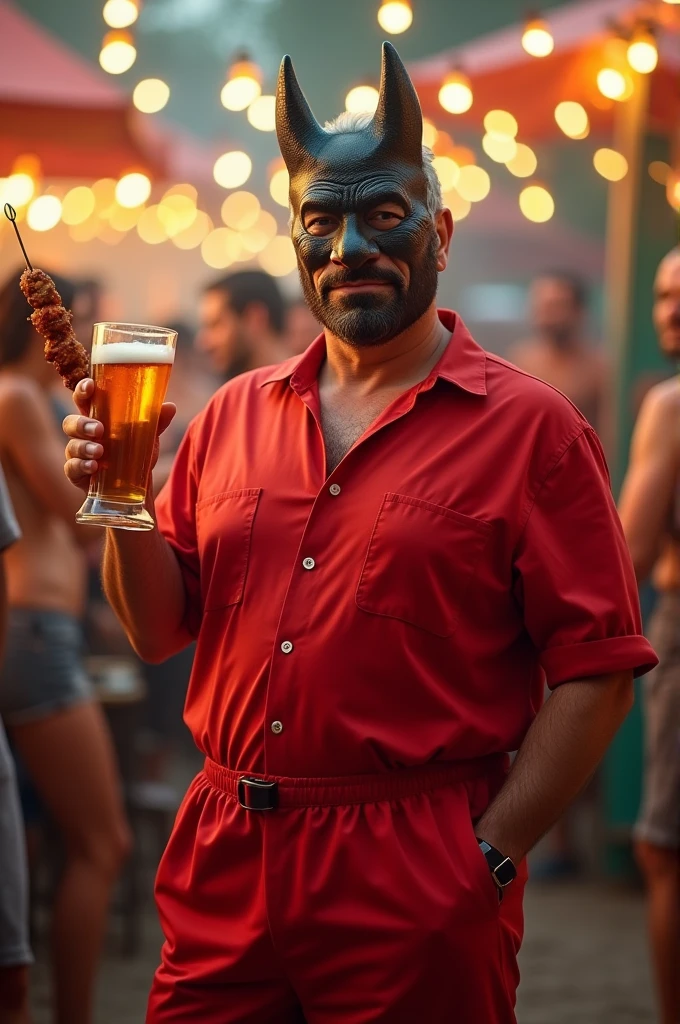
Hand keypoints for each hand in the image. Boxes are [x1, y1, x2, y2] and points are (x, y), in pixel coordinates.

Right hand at [63, 378, 176, 492]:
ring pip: (72, 446)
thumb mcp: (147, 436)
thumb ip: (156, 422)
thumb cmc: (135, 453)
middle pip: (70, 422)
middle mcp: (83, 435)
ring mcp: (77, 454)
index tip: (90, 385)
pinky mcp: (77, 474)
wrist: (134, 486)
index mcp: (97, 418)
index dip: (82, 390)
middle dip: (82, 424)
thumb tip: (170, 407)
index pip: (84, 400)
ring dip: (84, 447)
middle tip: (99, 429)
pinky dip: (81, 466)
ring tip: (100, 451)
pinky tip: (94, 467)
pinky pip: (71, 468)